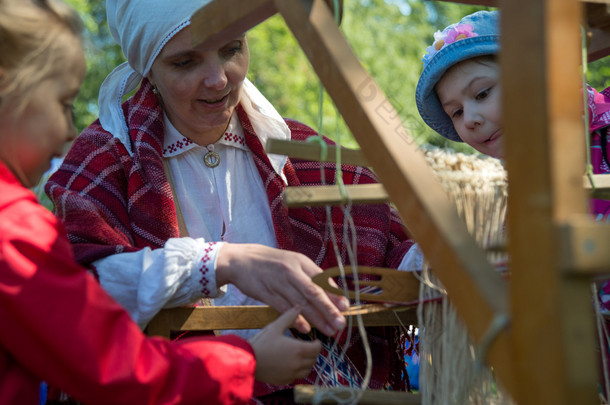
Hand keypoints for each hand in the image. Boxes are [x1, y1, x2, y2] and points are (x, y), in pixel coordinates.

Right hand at [215, 243, 348, 335]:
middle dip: (329, 309)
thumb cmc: (271, 263)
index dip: (334, 294)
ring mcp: (278, 282)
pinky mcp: (266, 292)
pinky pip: (283, 308)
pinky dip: (295, 319)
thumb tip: (332, 291)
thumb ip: (310, 275)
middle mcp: (291, 271)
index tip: (346, 307)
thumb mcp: (292, 262)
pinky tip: (305, 329)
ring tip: (329, 330)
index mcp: (300, 261)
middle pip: (314, 292)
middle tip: (341, 323)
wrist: (241, 260)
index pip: (321, 279)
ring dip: (316, 318)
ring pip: (300, 302)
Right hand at [249, 307, 321, 384]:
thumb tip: (298, 306)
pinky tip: (290, 364)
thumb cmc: (261, 342)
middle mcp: (297, 363)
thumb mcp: (275, 326)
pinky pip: (297, 377)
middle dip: (313, 353)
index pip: (317, 348)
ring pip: (307, 370)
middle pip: (314, 359)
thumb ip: (289, 317)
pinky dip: (297, 371)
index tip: (315, 340)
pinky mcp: (284, 380)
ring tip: (300, 356)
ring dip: (307, 363)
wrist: (247, 360)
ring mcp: (291, 374)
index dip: (317, 344)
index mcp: (298, 349)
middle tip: (307, 347)